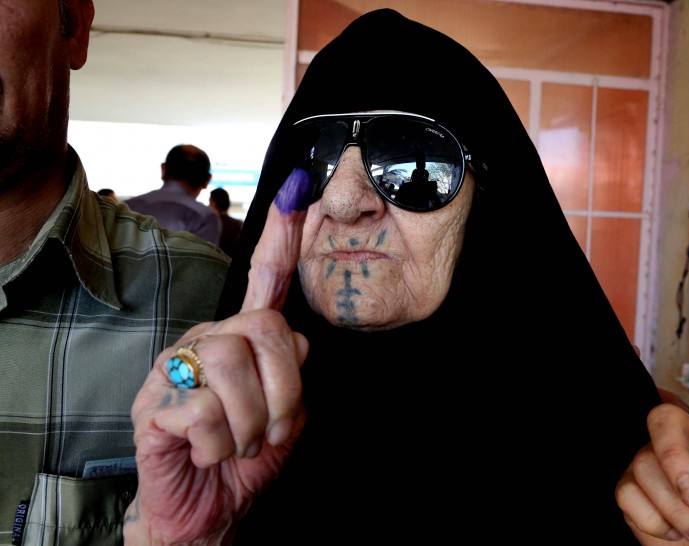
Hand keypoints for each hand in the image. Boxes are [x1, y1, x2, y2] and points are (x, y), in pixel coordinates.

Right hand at [124, 169, 312, 544]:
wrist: (209, 508)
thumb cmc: (246, 456)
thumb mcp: (287, 412)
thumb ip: (293, 370)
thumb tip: (298, 338)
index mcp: (242, 338)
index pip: (264, 281)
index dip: (282, 238)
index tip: (298, 194)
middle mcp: (208, 340)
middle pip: (265, 328)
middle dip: (283, 392)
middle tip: (271, 429)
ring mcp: (176, 367)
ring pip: (234, 367)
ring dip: (252, 422)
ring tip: (239, 441)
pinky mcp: (153, 401)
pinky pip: (205, 410)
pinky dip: (220, 444)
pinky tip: (206, 450)